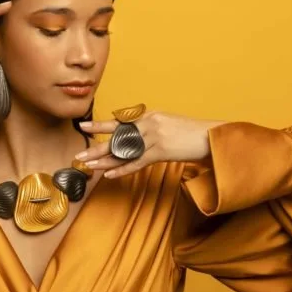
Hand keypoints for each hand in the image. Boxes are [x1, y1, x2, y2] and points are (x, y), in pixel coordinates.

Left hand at [77, 111, 228, 178]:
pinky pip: (137, 162)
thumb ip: (149, 129)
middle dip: (97, 146)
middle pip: (117, 137)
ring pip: (124, 151)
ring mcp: (154, 137)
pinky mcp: (161, 151)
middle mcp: (149, 124)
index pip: (120, 122)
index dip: (101, 125)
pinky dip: (122, 170)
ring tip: (89, 166)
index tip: (84, 126)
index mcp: (150, 116)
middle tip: (80, 154)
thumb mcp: (168, 124)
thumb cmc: (191, 133)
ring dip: (105, 161)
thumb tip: (134, 138)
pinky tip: (109, 175)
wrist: (211, 136)